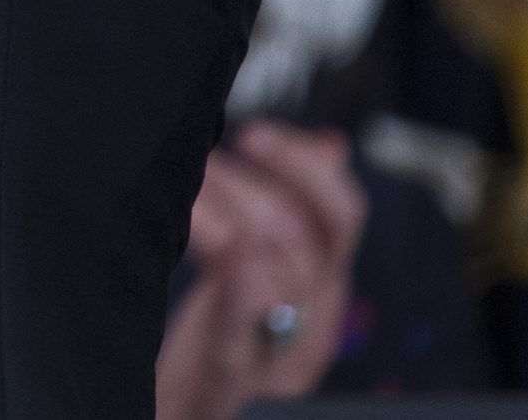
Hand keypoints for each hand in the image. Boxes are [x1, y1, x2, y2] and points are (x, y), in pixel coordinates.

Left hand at [154, 122, 364, 419]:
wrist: (192, 408)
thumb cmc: (224, 330)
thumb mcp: (269, 266)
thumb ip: (293, 208)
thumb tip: (329, 144)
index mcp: (325, 287)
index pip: (342, 215)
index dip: (305, 166)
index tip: (256, 134)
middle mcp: (315, 319)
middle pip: (305, 237)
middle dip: (251, 185)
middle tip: (204, 160)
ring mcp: (278, 354)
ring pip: (276, 271)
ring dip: (224, 214)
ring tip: (185, 189)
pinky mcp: (233, 376)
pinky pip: (243, 331)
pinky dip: (240, 291)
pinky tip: (225, 251)